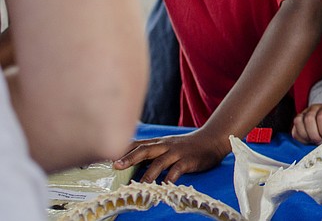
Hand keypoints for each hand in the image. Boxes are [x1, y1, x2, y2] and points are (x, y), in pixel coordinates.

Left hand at [112, 127, 228, 183]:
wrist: (211, 140)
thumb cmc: (186, 146)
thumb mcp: (167, 145)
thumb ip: (151, 152)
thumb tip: (129, 163)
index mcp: (158, 142)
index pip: (136, 144)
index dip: (121, 151)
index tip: (104, 157)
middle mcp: (165, 146)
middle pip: (144, 150)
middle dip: (129, 158)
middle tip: (115, 166)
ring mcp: (176, 153)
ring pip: (159, 162)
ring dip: (147, 174)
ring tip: (138, 186)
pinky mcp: (188, 161)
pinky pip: (176, 171)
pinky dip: (168, 179)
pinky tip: (163, 188)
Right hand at [291, 103, 321, 143]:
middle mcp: (314, 108)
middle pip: (308, 119)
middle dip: (314, 135)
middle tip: (320, 142)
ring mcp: (304, 114)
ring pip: (298, 121)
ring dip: (306, 135)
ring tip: (313, 141)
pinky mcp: (298, 122)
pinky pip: (294, 130)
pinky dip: (300, 138)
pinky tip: (308, 141)